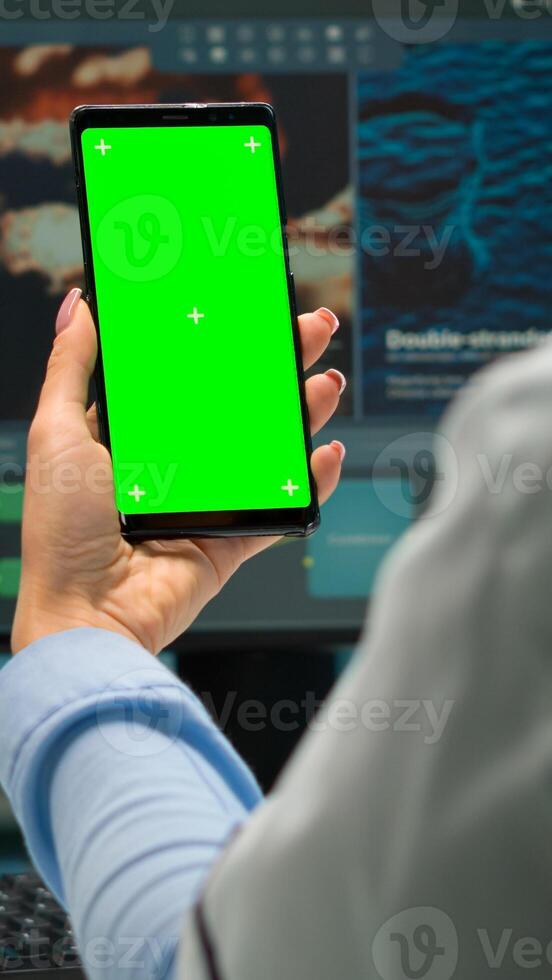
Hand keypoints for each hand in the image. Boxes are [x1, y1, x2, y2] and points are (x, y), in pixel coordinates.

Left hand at [12, 291, 344, 653]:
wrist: (89, 614)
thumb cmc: (62, 532)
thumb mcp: (56, 434)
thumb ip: (71, 369)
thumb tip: (76, 307)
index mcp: (135, 436)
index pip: (189, 376)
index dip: (223, 343)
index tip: (250, 309)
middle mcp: (175, 465)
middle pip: (239, 405)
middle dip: (278, 366)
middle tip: (310, 329)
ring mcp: (207, 502)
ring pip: (268, 449)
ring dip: (301, 413)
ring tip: (327, 382)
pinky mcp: (230, 540)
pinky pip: (280, 507)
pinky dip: (309, 483)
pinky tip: (325, 453)